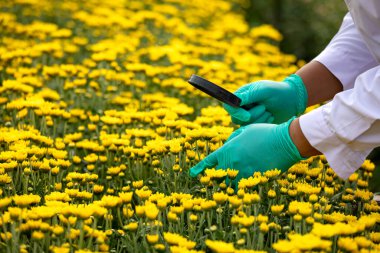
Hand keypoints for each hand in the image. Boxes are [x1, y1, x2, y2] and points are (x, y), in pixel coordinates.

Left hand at [189, 118, 304, 187]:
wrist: (284, 141)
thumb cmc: (265, 132)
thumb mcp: (244, 131)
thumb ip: (232, 140)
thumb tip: (228, 147)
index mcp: (228, 150)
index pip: (208, 162)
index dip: (200, 169)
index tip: (193, 174)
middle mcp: (233, 163)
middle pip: (218, 177)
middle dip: (217, 178)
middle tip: (218, 179)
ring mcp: (244, 173)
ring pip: (231, 185)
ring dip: (230, 184)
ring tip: (233, 182)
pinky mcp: (255, 180)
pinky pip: (244, 188)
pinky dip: (244, 187)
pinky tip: (246, 185)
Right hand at [224, 74, 307, 124]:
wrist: (292, 100)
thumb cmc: (277, 91)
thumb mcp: (264, 90)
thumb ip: (249, 95)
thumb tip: (235, 100)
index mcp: (241, 96)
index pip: (229, 106)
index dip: (236, 112)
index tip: (247, 115)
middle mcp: (242, 107)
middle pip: (235, 118)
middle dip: (251, 116)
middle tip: (264, 108)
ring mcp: (248, 116)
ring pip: (244, 125)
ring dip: (259, 119)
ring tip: (269, 111)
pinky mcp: (255, 124)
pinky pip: (253, 129)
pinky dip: (263, 124)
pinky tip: (270, 117)